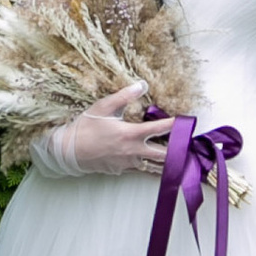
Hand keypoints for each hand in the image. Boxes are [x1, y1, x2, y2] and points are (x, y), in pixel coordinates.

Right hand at [34, 86, 175, 178]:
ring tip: (176, 158)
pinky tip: (148, 160)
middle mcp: (132, 151)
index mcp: (130, 134)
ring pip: (152, 165)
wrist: (68, 151)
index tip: (187, 122)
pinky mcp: (120, 170)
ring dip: (163, 161)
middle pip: (163, 155)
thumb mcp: (103, 107)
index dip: (175, 125)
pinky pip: (137, 168)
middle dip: (178, 152)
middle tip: (188, 147)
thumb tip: (141, 84)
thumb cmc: (85, 127)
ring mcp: (127, 163)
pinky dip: (145, 164)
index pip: (160, 128)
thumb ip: (124, 96)